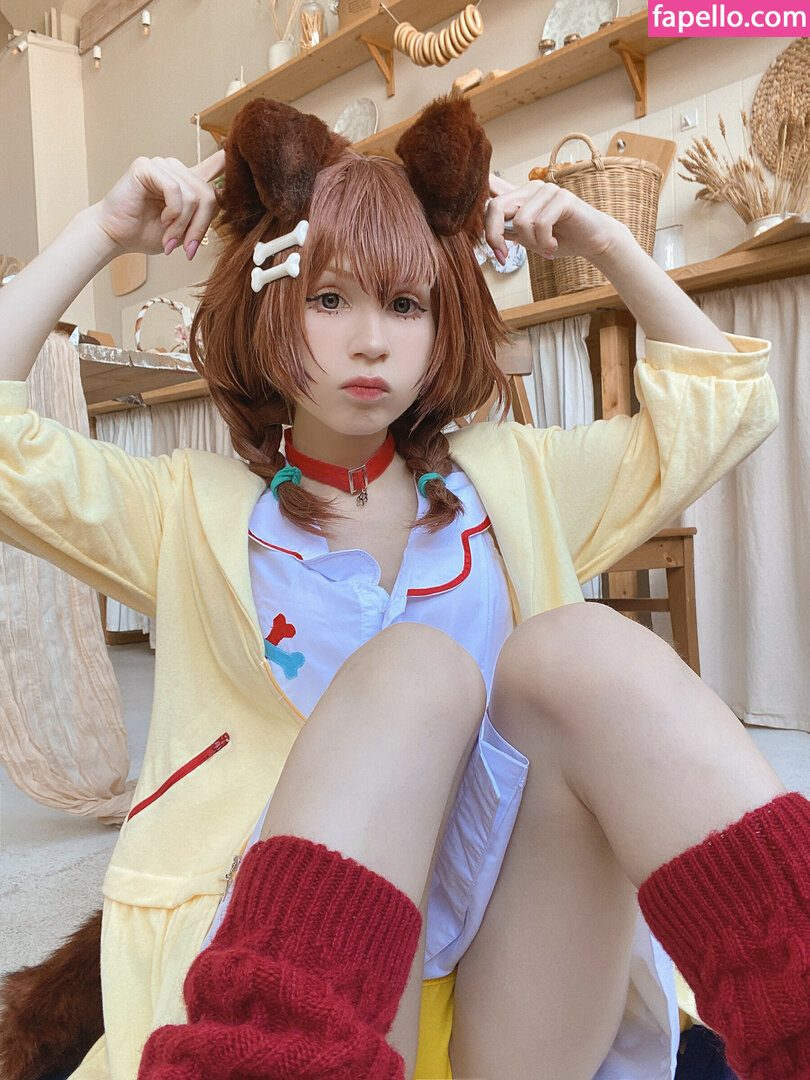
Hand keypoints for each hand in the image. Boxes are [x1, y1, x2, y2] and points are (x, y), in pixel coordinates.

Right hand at [90, 150, 225, 259]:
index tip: (236, 146)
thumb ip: (202, 216)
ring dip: (183, 224)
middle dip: (200, 226)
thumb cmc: (146, 233)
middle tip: (187, 248)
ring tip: (169, 239)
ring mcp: (162, 165)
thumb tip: (219, 197)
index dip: (228, 160)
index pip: (214, 166)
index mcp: (187, 183)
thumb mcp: (184, 230)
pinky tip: (163, 219)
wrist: (116, 236)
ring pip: (193, 195)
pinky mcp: (147, 166)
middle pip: (208, 195)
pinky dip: (174, 212)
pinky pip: (176, 190)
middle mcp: (177, 170)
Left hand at [485, 174, 624, 266]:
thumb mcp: (527, 238)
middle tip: (507, 256)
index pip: (490, 203)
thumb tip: (488, 233)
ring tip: (545, 247)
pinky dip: (545, 242)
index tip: (499, 256)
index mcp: (520, 195)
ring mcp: (547, 190)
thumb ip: (508, 232)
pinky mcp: (563, 197)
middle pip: (496, 207)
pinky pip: (541, 224)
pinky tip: (554, 245)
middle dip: (496, 237)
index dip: (488, 231)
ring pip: (521, 221)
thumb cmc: (559, 239)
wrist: (591, 241)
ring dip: (531, 243)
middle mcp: (531, 187)